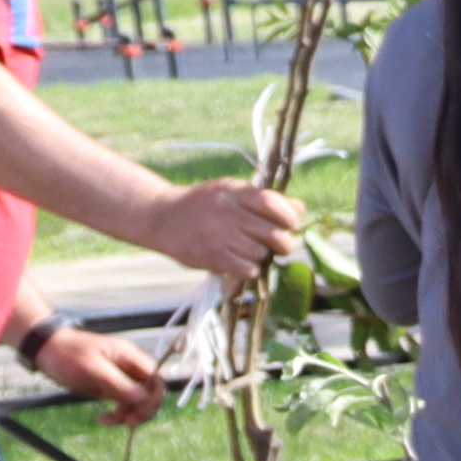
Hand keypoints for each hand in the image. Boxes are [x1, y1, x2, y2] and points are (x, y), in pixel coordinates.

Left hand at [24, 323, 162, 423]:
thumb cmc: (67, 354)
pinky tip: (103, 419)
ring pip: (137, 401)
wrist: (44, 350)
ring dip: (128, 414)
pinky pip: (122, 404)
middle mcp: (129, 368)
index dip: (153, 396)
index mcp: (130, 357)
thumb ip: (118, 383)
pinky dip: (117, 414)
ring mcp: (120, 378)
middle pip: (150, 392)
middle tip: (129, 422)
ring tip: (109, 421)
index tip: (140, 410)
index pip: (155, 378)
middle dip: (142, 409)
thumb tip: (143, 398)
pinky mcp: (110, 387)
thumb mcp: (92, 368)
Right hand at [150, 179, 301, 288]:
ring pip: (262, 254)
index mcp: (234, 191)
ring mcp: (218, 234)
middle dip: (283, 243)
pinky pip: (248, 269)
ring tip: (246, 250)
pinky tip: (238, 262)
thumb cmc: (204, 206)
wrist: (160, 217)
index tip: (289, 224)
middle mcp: (226, 211)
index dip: (289, 218)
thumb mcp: (231, 193)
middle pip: (276, 234)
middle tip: (276, 245)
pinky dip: (248, 269)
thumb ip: (265, 200)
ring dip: (261, 256)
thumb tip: (300, 209)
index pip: (273, 204)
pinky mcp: (211, 256)